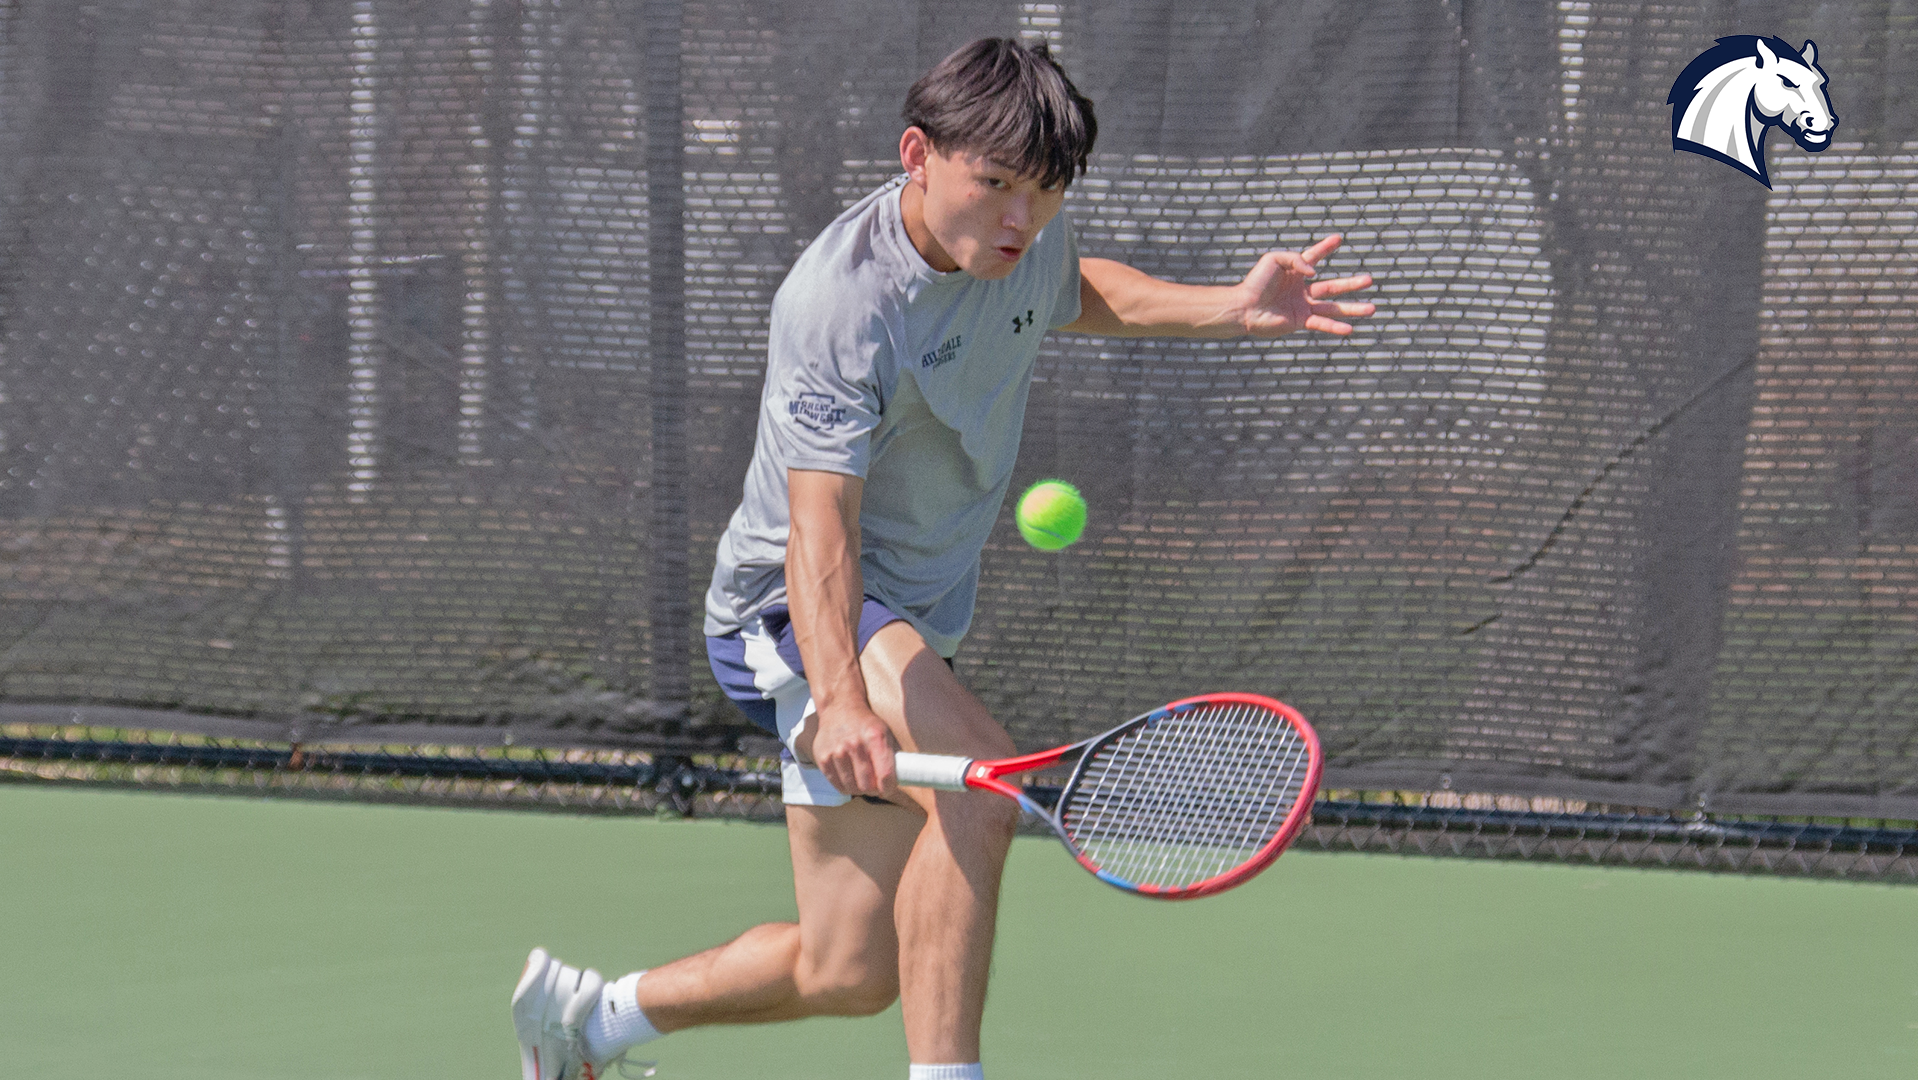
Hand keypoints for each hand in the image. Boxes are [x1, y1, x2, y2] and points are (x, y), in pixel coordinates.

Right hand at [803, 703, 897, 796]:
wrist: (840, 708)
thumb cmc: (866, 724)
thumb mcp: (884, 732)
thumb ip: (891, 757)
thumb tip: (898, 783)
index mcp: (875, 737)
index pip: (885, 774)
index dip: (889, 788)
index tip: (889, 789)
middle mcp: (854, 744)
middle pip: (867, 785)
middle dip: (874, 790)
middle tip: (875, 786)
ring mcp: (836, 752)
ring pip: (852, 788)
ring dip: (859, 790)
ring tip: (862, 782)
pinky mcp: (822, 758)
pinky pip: (837, 785)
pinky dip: (846, 787)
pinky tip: (850, 779)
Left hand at [1230, 234, 1374, 336]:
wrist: (1244, 307)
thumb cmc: (1255, 282)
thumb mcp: (1274, 260)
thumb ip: (1296, 259)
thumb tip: (1315, 275)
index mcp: (1295, 271)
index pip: (1314, 257)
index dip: (1325, 248)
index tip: (1338, 238)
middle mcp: (1302, 289)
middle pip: (1332, 286)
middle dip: (1351, 284)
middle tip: (1369, 279)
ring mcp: (1303, 306)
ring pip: (1333, 307)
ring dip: (1352, 309)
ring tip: (1372, 309)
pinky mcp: (1300, 321)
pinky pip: (1321, 323)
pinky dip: (1335, 327)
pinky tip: (1349, 329)